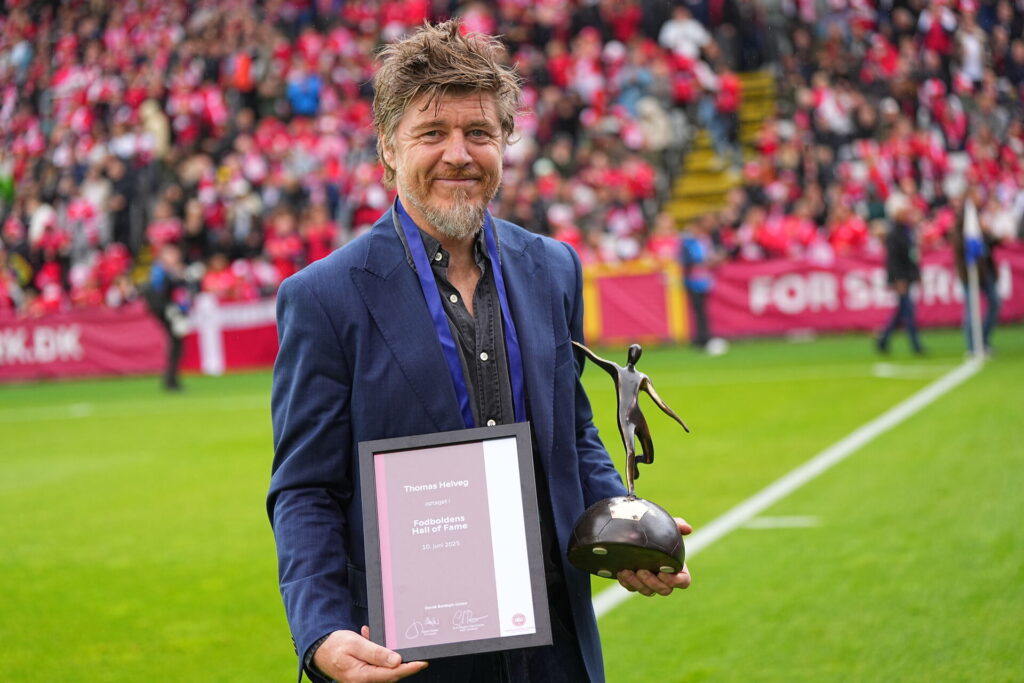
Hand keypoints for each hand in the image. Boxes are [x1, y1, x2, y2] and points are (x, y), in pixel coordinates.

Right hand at [312, 627, 427, 681]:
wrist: (319, 649)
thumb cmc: (335, 645)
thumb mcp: (355, 644)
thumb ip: (376, 653)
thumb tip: (397, 661)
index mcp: (361, 676)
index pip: (392, 674)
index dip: (409, 668)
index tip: (423, 662)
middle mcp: (363, 682)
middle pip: (391, 675)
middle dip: (403, 663)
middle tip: (415, 651)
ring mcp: (362, 680)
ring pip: (385, 671)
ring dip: (388, 656)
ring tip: (375, 637)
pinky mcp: (363, 675)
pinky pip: (377, 668)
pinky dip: (379, 655)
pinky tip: (370, 639)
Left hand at [616, 517, 692, 595]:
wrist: (636, 531)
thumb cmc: (657, 530)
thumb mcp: (668, 525)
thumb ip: (678, 525)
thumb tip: (688, 529)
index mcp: (676, 568)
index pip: (683, 582)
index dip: (675, 581)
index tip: (663, 571)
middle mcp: (664, 579)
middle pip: (664, 590)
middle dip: (653, 582)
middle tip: (642, 570)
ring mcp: (649, 583)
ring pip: (647, 591)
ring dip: (637, 583)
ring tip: (628, 571)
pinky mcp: (635, 583)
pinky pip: (631, 588)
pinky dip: (626, 582)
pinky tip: (621, 572)